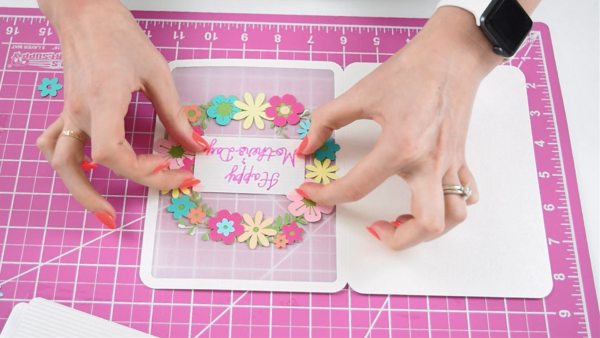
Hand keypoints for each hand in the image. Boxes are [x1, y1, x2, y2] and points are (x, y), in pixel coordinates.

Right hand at [35, 0, 205, 227]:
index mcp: (102, 100)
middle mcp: (80, 112)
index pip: (112, 155)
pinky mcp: (68, 111)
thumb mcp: (158, 72)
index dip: (142, 170)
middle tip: (168, 186)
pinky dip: (68, 165)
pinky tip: (86, 172)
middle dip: (132, 184)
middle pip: (91, 166)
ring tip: (106, 211)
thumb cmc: (119, 35)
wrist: (85, 13)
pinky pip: (55, 145)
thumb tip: (195, 144)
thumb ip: (175, 114)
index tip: (171, 165)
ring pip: (61, 163)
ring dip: (82, 191)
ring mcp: (69, 113)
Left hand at [298, 7, 504, 249]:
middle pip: (426, 224)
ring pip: (453, 218)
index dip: (326, 196)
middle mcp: (429, 162)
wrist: (452, 54)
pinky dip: (450, 206)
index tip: (312, 193)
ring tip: (403, 219)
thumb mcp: (361, 93)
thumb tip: (307, 145)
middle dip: (397, 239)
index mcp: (400, 147)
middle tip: (376, 229)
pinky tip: (429, 197)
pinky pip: (466, 195)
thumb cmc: (411, 71)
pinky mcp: (460, 158)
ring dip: (427, 229)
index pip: (357, 188)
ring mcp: (449, 164)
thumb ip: (327, 121)